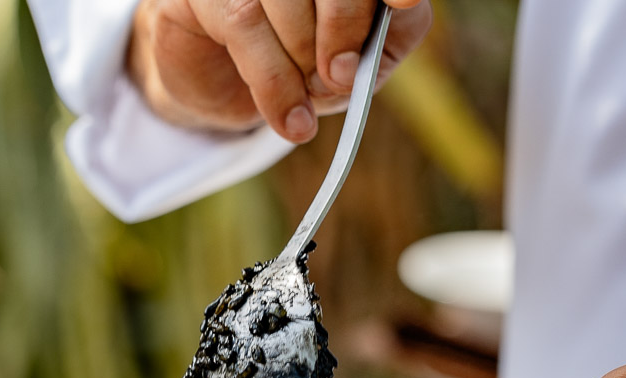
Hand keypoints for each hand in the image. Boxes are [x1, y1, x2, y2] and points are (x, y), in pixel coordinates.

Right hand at [127, 0, 432, 143]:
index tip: (402, 2)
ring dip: (301, 62)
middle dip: (343, 29)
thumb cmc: (298, 67)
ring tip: (304, 101)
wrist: (223, 92)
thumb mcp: (353, 65)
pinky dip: (274, 82)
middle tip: (339, 76)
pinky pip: (244, 22)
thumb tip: (389, 20)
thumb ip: (382, 40)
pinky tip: (289, 119)